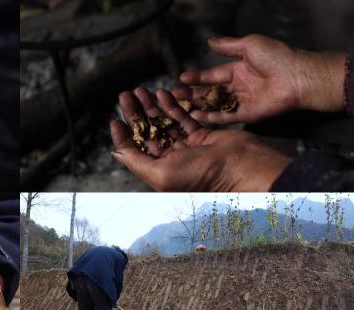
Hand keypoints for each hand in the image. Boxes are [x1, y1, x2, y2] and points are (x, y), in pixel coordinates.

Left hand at [111, 87, 292, 190]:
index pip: (134, 150)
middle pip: (147, 132)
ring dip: (150, 106)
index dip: (123, 135)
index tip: (114, 119)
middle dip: (135, 114)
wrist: (240, 167)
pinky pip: (182, 118)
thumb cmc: (201, 174)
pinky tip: (162, 93)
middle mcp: (171, 159)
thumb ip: (136, 162)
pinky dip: (172, 106)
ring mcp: (186, 146)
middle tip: (125, 96)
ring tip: (139, 91)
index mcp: (159, 170)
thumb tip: (116, 152)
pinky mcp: (202, 135)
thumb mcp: (160, 172)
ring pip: (163, 123)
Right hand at [176, 34, 345, 124]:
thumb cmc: (277, 57)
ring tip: (181, 108)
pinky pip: (226, 117)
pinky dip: (211, 118)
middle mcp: (240, 86)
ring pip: (215, 105)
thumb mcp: (250, 44)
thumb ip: (228, 46)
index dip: (197, 77)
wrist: (297, 77)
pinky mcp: (248, 115)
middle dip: (193, 94)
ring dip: (198, 107)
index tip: (182, 78)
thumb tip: (210, 41)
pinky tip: (196, 117)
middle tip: (175, 96)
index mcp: (240, 69)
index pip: (213, 74)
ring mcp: (243, 101)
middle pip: (211, 91)